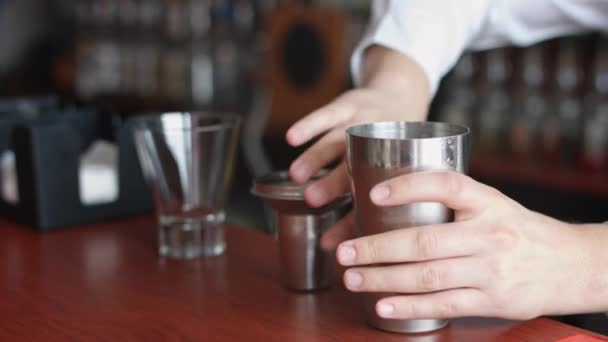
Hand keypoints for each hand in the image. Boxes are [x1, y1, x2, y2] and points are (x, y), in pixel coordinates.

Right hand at [285, 46, 429, 249]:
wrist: (401, 96)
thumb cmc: (390, 149)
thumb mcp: (386, 176)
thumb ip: (364, 210)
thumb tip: (338, 250)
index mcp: (391, 169)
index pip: (368, 201)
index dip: (350, 222)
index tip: (330, 242)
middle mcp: (377, 147)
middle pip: (352, 168)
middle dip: (332, 184)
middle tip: (313, 200)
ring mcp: (363, 124)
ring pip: (337, 142)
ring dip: (316, 157)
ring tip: (297, 175)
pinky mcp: (349, 105)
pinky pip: (328, 114)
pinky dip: (310, 124)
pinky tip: (292, 138)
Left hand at [336, 171, 592, 319]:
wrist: (571, 264)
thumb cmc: (519, 230)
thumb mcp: (493, 204)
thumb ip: (453, 203)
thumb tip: (394, 200)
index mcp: (488, 202)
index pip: (447, 185)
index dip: (408, 186)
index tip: (373, 192)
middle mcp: (489, 234)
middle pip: (424, 240)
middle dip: (377, 248)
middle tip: (344, 251)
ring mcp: (490, 270)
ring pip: (428, 276)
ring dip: (384, 278)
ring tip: (353, 277)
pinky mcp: (493, 300)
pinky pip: (444, 304)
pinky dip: (410, 306)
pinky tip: (383, 305)